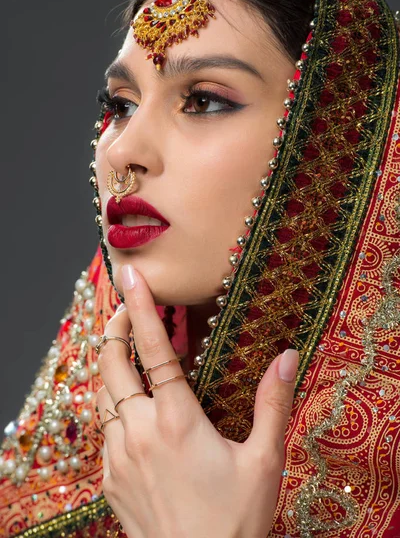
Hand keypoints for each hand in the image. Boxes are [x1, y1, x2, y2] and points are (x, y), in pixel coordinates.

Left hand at [96, 264, 298, 537]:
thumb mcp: (264, 460)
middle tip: (124, 309)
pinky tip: (133, 411)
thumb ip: (273, 404)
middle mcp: (140, 432)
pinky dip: (114, 407)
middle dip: (115, 328)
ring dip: (112, 368)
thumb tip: (287, 357)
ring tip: (127, 353)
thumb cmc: (235, 520)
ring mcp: (118, 456)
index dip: (141, 308)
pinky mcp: (109, 479)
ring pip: (103, 395)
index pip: (154, 350)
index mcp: (177, 420)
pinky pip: (104, 430)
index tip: (129, 277)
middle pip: (111, 364)